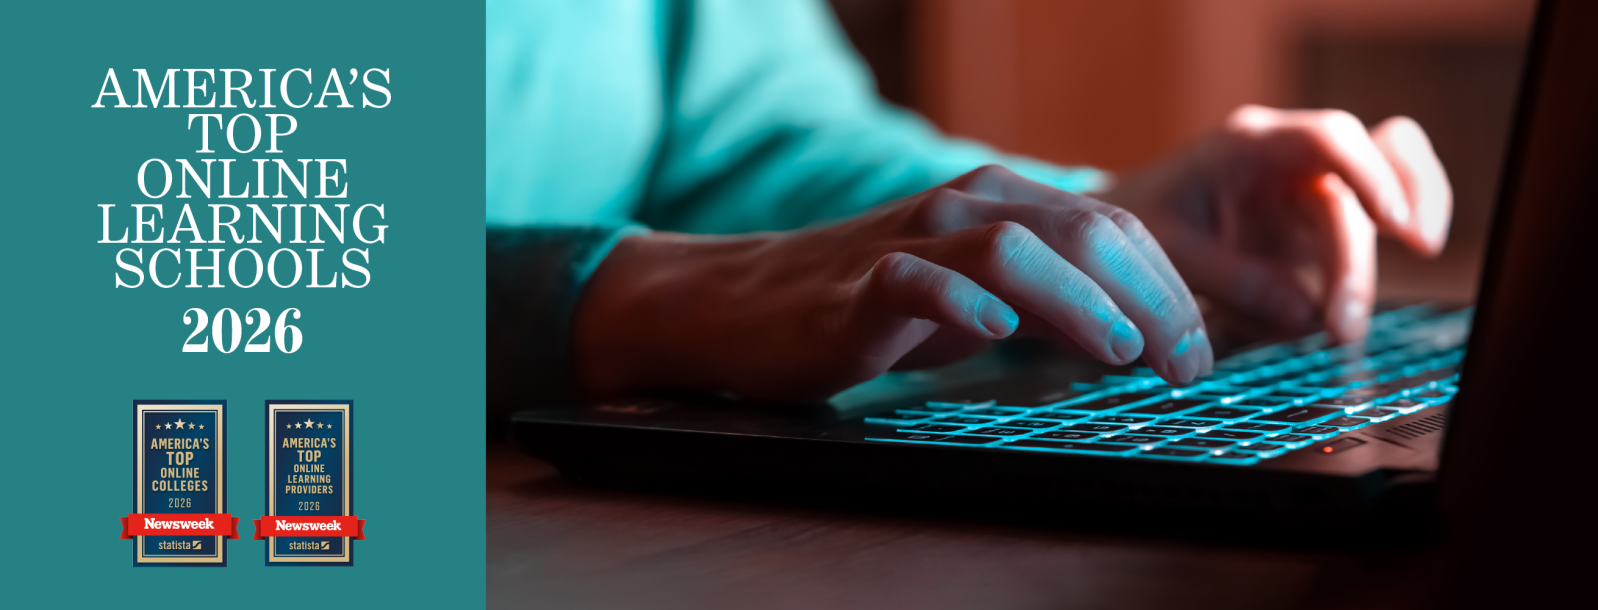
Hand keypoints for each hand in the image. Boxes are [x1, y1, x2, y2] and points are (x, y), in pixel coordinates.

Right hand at [574, 165, 1212, 400]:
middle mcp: (966, 207)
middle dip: (1155, 298)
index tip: (1209, 350)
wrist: (742, 301)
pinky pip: (917, 282)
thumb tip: (1141, 337)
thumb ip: (1049, 301)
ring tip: (1123, 352)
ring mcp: (912, 242)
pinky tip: (995, 331)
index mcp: (1003, 204)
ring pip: (1016, 247)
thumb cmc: (870, 303)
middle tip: (1189, 364)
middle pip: (1086, 231)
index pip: (1117, 227)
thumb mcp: (977, 296)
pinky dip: (961, 301)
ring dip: (1081, 299)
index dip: (1178, 285)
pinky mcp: (860, 286)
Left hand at [1102, 104, 1451, 343]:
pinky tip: (1343, 313)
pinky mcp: (1315, 226)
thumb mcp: (1169, 251)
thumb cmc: (1143, 222)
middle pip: (1355, 197)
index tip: (1393, 224)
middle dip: (1354, 266)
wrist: (1123, 225)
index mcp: (1251, 144)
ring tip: (1340, 333)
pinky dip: (1361, 272)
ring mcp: (1309, 191)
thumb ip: (1233, 279)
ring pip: (1374, 216)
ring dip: (1362, 275)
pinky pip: (1358, 241)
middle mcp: (1292, 160)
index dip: (1372, 174)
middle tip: (1341, 331)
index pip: (1331, 139)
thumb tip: (1306, 314)